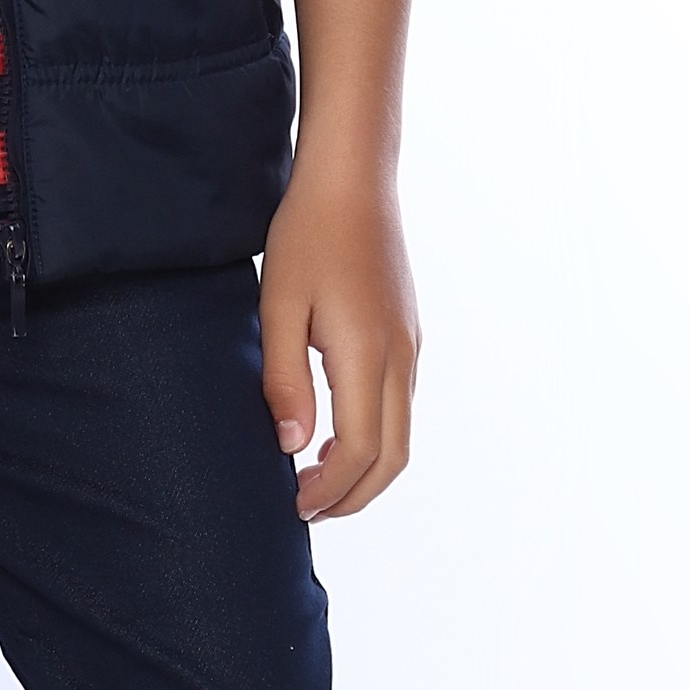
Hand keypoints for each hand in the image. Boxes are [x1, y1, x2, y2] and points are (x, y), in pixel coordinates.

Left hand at [259, 159, 419, 520]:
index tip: (294, 506)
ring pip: (402, 434)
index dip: (330, 491)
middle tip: (307, 510)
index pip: (361, 451)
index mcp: (367, 353)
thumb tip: (292, 446)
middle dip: (354, 496)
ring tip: (315, 479)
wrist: (353, 179)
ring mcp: (411, 345)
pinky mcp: (408, 334)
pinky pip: (400, 405)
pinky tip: (334, 433)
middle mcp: (401, 356)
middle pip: (393, 457)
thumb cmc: (307, 234)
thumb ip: (284, 378)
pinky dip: (374, 437)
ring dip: (365, 469)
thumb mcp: (278, 305)